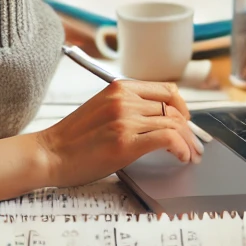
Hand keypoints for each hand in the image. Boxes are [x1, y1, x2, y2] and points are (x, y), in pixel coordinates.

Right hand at [34, 80, 202, 188]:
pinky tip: (181, 158)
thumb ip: (127, 107)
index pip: (166, 90)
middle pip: (173, 109)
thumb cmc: (73, 138)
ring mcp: (125, 120)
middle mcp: (124, 99)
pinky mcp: (125, 142)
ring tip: (191, 155)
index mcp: (119, 87)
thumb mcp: (102, 109)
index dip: (183, 108)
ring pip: (174, 124)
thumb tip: (158, 118)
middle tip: (196, 145)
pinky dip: (181, 148)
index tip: (187, 123)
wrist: (50, 153)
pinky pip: (167, 139)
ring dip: (189, 143)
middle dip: (190, 130)